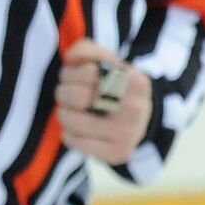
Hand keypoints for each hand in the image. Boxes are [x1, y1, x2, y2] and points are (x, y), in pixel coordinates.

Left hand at [54, 39, 152, 164]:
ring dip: (64, 113)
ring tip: (72, 112)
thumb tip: (73, 59)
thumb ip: (88, 51)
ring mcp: (129, 134)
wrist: (141, 123)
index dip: (73, 72)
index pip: (89, 72)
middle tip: (69, 94)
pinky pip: (74, 141)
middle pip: (78, 96)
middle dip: (64, 92)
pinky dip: (68, 135)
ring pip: (71, 119)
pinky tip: (77, 131)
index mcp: (136, 82)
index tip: (77, 77)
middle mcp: (136, 109)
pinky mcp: (118, 153)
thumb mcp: (108, 63)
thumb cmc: (116, 89)